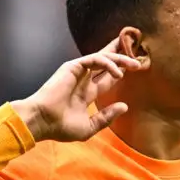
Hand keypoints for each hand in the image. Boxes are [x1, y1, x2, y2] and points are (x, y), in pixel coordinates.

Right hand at [11, 38, 141, 141]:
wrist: (43, 121)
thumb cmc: (61, 127)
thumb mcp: (89, 127)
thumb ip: (106, 117)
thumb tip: (124, 106)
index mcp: (86, 94)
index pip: (107, 79)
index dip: (120, 72)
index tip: (135, 69)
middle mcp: (83, 81)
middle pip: (106, 63)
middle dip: (120, 56)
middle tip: (137, 53)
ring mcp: (78, 72)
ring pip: (103, 58)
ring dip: (120, 59)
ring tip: (135, 64)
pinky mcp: (73, 67)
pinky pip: (95, 60)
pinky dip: (108, 64)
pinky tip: (118, 73)